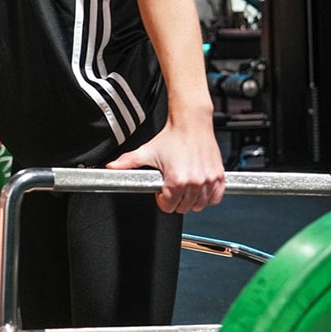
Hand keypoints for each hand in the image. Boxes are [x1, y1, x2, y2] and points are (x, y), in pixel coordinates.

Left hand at [106, 118, 223, 212]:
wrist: (191, 123)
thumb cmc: (172, 137)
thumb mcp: (147, 151)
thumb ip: (127, 162)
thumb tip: (111, 167)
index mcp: (177, 180)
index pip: (169, 207)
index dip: (162, 200)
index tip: (162, 191)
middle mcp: (195, 182)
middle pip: (184, 208)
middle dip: (176, 200)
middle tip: (173, 186)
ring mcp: (208, 180)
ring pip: (200, 205)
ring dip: (192, 200)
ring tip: (185, 186)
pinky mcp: (219, 176)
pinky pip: (216, 198)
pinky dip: (209, 196)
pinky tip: (200, 188)